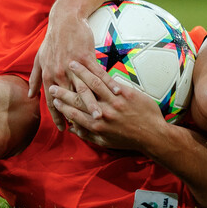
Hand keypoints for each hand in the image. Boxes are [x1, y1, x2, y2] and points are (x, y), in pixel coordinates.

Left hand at [29, 9, 98, 129]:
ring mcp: (74, 66)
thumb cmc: (52, 41)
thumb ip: (35, 79)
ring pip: (84, 90)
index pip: (53, 101)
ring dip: (93, 104)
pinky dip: (107, 84)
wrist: (64, 21)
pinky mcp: (87, 57)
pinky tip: (115, 93)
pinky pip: (98, 74)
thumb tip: (30, 95)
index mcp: (49, 76)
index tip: (63, 129)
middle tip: (86, 128)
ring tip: (100, 117)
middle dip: (78, 115)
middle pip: (70, 99)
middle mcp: (60, 73)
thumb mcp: (39, 59)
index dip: (58, 116)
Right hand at [49, 61, 165, 150]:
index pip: (74, 114)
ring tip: (70, 65)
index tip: (54, 100)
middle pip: (78, 99)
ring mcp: (115, 103)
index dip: (62, 107)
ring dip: (79, 73)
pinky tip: (91, 66)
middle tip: (53, 83)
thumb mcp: (106, 142)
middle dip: (64, 91)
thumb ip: (89, 135)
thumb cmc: (129, 140)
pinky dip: (99, 73)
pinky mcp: (126, 94)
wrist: (153, 135)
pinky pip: (110, 81)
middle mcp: (103, 114)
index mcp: (97, 126)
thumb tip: (74, 130)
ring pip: (93, 85)